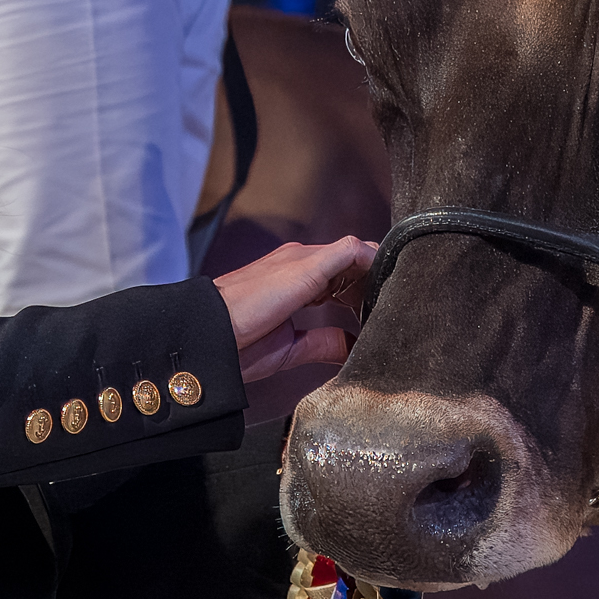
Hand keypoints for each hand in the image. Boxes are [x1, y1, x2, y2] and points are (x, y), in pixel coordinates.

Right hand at [213, 235, 375, 383]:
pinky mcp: (307, 264)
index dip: (363, 292)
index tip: (375, 316)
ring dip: (376, 274)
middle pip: (352, 262)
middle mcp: (299, 262)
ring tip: (389, 300)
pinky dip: (372, 262)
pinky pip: (351, 250)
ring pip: (355, 253)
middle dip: (373, 284)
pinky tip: (383, 283)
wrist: (208, 337)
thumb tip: (351, 346)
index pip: (341, 274)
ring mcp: (303, 260)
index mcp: (293, 279)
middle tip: (388, 312)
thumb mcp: (290, 347)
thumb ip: (323, 342)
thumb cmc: (236, 343)